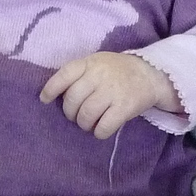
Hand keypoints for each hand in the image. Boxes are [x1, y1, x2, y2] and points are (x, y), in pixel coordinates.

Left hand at [40, 52, 182, 138]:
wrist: (151, 74)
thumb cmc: (117, 71)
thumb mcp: (96, 63)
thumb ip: (78, 74)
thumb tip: (53, 94)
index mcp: (90, 63)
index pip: (64, 74)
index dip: (51, 89)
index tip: (44, 99)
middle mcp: (100, 75)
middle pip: (73, 100)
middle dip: (70, 113)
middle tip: (77, 116)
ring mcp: (113, 91)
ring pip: (86, 115)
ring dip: (84, 124)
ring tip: (89, 123)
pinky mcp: (125, 107)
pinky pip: (103, 127)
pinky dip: (99, 132)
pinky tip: (101, 129)